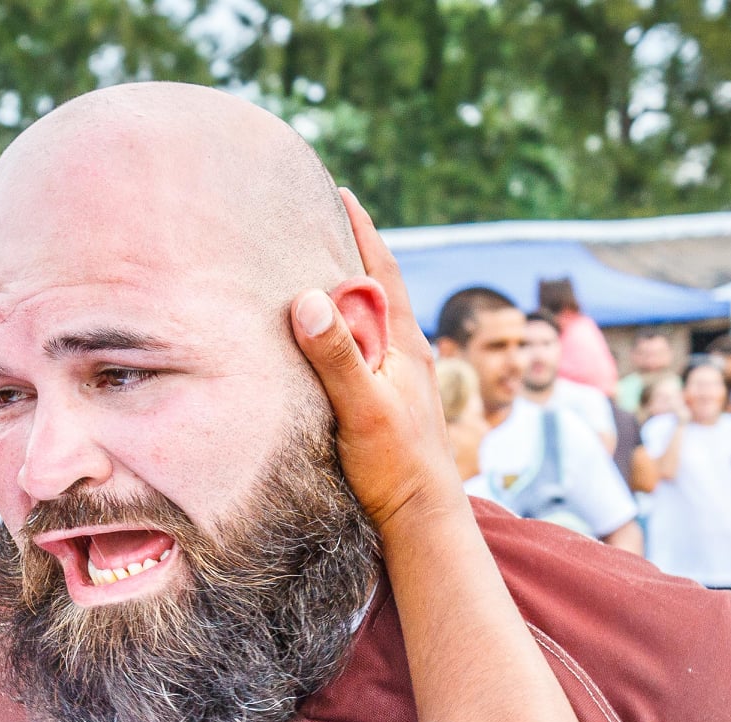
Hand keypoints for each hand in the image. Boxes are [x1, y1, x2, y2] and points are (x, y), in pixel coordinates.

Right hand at [289, 189, 458, 531]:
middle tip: (317, 219)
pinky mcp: (388, 401)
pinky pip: (363, 348)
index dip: (360, 230)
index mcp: (404, 342)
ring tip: (313, 269)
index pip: (380, 269)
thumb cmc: (396, 466)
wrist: (422, 519)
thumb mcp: (362, 407)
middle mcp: (405, 352)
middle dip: (350, 250)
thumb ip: (337, 355)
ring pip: (371, 318)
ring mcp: (399, 376)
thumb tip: (308, 298)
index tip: (339, 192)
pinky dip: (343, 329)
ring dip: (346, 292)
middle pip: (376, 287)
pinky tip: (325, 337)